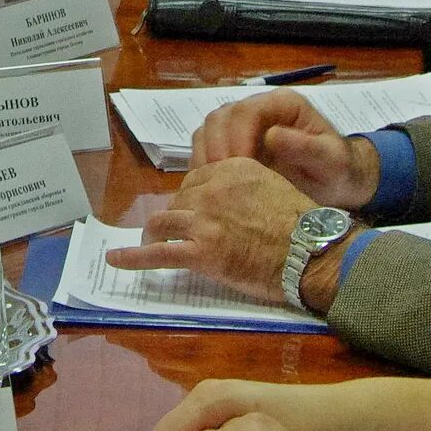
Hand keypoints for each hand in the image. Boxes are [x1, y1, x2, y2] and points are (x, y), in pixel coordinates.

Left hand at [102, 158, 325, 301]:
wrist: (314, 251)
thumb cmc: (305, 227)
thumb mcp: (277, 188)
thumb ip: (249, 190)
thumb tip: (238, 205)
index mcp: (233, 169)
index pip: (198, 179)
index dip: (193, 199)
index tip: (194, 212)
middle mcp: (214, 188)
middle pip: (179, 200)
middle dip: (177, 217)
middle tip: (180, 234)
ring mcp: (205, 219)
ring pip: (165, 222)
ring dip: (157, 233)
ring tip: (150, 243)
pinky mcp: (201, 251)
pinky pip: (158, 254)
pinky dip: (134, 258)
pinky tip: (116, 261)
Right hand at [189, 93, 380, 206]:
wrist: (339, 184)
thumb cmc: (339, 170)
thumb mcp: (332, 160)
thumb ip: (307, 148)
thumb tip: (271, 136)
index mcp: (283, 105)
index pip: (247, 110)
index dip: (237, 135)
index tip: (239, 166)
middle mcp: (260, 110)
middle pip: (221, 117)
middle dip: (216, 147)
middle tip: (220, 179)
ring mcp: (244, 127)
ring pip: (208, 130)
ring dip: (205, 156)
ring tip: (213, 185)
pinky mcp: (235, 145)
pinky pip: (207, 148)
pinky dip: (203, 165)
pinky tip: (210, 187)